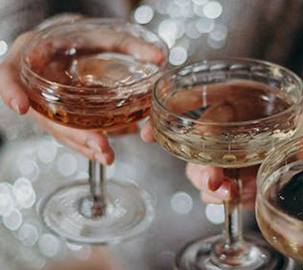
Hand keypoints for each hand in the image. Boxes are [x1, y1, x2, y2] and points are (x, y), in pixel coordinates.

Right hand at [1, 17, 164, 164]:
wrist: (65, 48)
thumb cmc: (75, 38)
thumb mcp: (96, 34)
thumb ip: (125, 44)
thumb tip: (160, 57)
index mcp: (27, 60)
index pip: (7, 75)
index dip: (10, 91)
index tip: (20, 106)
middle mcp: (32, 88)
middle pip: (43, 115)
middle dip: (71, 133)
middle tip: (100, 143)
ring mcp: (45, 107)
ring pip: (58, 130)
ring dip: (82, 145)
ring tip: (106, 155)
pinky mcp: (60, 117)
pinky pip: (69, 133)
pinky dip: (88, 143)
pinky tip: (105, 153)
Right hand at [142, 113, 302, 207]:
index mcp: (238, 105)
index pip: (204, 111)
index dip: (174, 119)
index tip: (152, 131)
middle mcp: (227, 130)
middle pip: (198, 148)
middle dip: (200, 167)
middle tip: (215, 181)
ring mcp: (228, 156)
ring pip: (203, 171)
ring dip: (210, 186)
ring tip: (228, 194)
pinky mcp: (232, 178)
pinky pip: (218, 189)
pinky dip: (220, 197)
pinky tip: (231, 199)